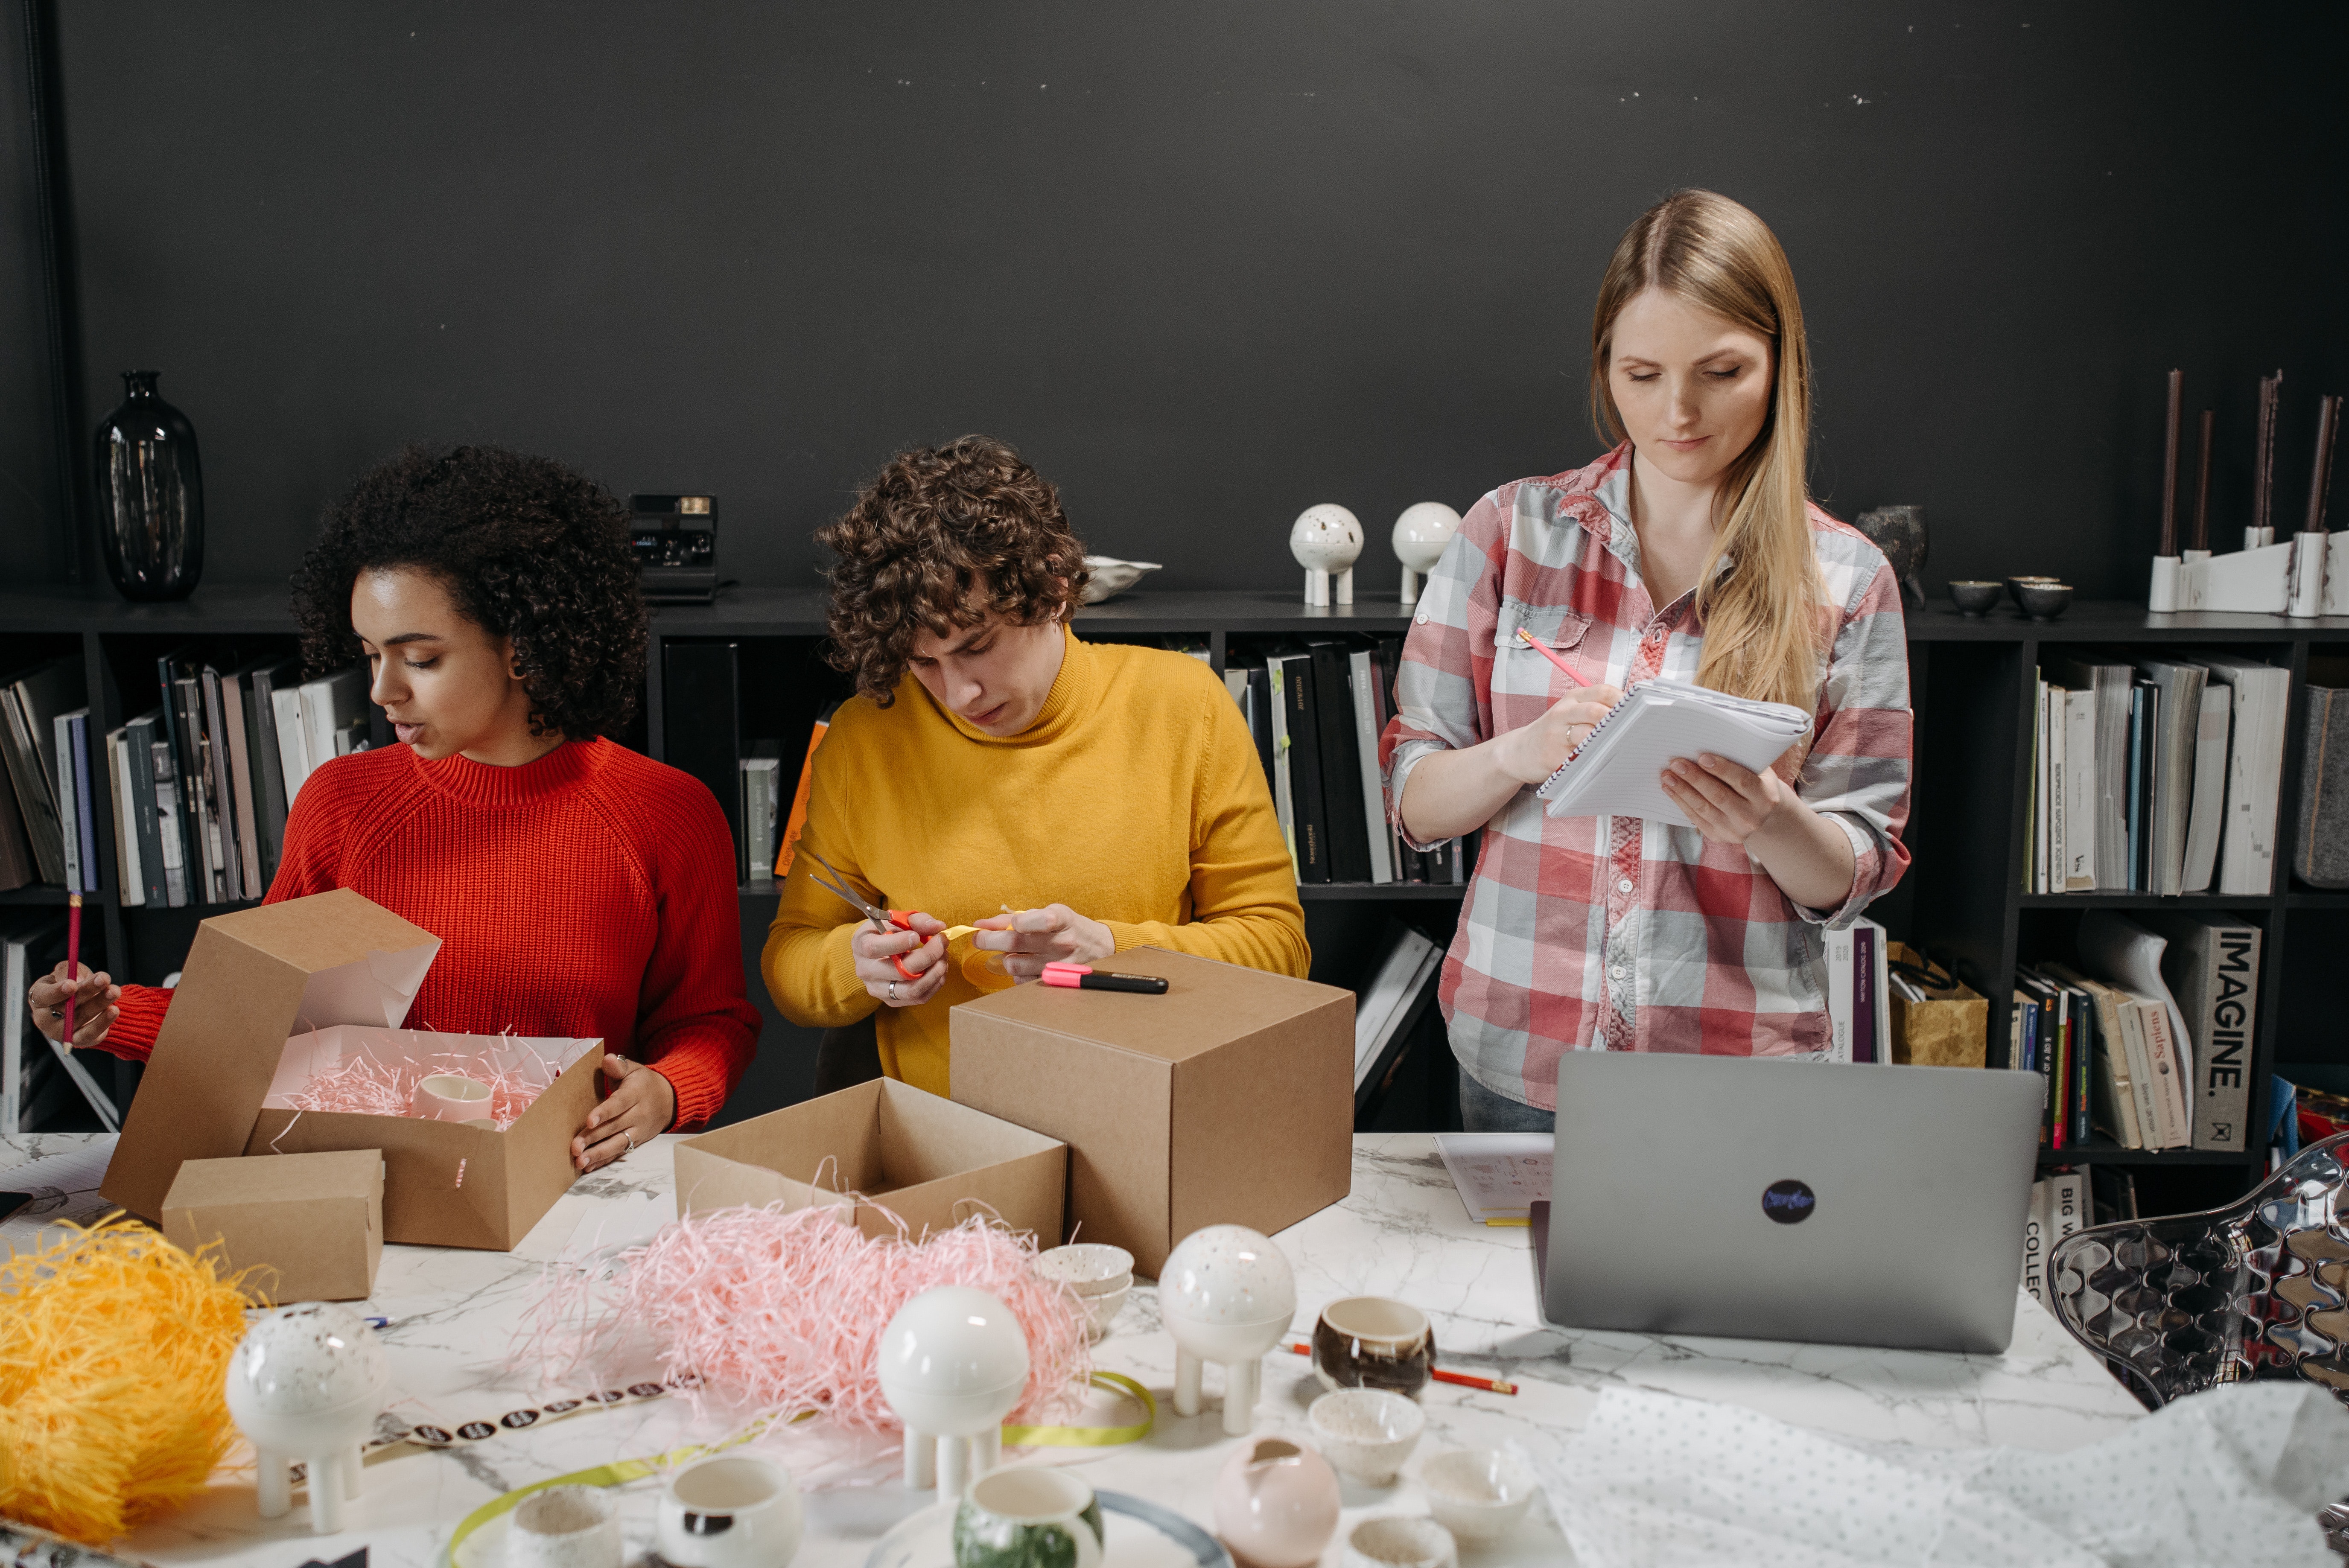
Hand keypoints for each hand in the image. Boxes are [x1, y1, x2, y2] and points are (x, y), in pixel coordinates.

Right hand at [28, 962, 119, 1050]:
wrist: (85, 1002)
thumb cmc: (72, 983)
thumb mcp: (68, 971)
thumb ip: (68, 971)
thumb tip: (77, 979)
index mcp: (39, 998)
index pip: (42, 996)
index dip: (56, 991)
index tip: (72, 984)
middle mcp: (46, 1018)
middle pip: (64, 1007)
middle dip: (86, 991)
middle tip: (103, 978)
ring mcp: (61, 1032)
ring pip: (80, 1018)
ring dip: (99, 1003)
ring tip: (114, 991)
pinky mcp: (79, 1040)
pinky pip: (90, 1033)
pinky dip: (103, 1022)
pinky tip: (113, 1010)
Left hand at [571, 1054, 675, 1172]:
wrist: (669, 1100)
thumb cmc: (643, 1083)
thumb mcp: (634, 1069)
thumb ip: (619, 1066)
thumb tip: (607, 1059)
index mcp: (636, 1093)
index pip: (619, 1104)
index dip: (604, 1112)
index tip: (589, 1121)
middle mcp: (639, 1114)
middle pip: (615, 1127)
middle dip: (594, 1138)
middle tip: (575, 1147)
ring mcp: (639, 1130)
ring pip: (618, 1144)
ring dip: (598, 1154)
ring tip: (580, 1162)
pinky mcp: (637, 1142)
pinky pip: (620, 1153)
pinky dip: (604, 1161)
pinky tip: (589, 1166)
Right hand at [854, 912, 948, 1007]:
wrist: (875, 951)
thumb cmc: (886, 932)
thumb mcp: (897, 919)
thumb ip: (917, 920)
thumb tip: (938, 927)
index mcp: (861, 945)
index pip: (874, 948)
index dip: (898, 943)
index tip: (916, 936)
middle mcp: (866, 971)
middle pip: (899, 972)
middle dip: (927, 956)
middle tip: (942, 942)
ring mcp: (878, 989)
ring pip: (911, 990)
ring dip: (935, 973)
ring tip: (944, 956)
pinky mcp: (891, 1001)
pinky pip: (918, 998)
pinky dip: (935, 983)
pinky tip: (939, 968)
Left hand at [972, 904, 1114, 980]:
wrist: (1100, 948)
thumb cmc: (1069, 927)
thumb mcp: (1050, 913)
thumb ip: (1017, 918)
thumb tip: (981, 924)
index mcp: (1062, 919)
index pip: (1040, 920)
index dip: (1018, 922)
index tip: (1008, 923)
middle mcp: (1062, 942)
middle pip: (1016, 943)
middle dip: (989, 941)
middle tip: (979, 939)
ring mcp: (1058, 964)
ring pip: (1014, 964)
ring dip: (1004, 958)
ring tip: (1009, 952)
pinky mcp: (1055, 980)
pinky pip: (1022, 979)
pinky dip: (1017, 972)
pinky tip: (1025, 964)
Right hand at [1494, 683, 1623, 785]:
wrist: (1519, 752)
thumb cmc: (1554, 732)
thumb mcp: (1570, 712)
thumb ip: (1596, 709)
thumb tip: (1633, 715)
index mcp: (1572, 698)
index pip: (1603, 691)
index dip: (1623, 700)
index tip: (1639, 711)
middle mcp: (1563, 713)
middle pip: (1597, 711)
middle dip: (1618, 721)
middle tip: (1635, 732)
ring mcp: (1557, 735)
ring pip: (1588, 735)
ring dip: (1608, 742)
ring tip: (1623, 748)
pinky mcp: (1554, 757)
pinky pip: (1580, 758)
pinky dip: (1595, 760)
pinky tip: (1607, 762)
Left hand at [1660, 752, 1795, 845]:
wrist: (1765, 818)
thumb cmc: (1758, 785)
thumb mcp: (1759, 773)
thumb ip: (1741, 762)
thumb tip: (1708, 744)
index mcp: (1765, 796)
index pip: (1741, 780)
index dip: (1721, 769)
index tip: (1702, 756)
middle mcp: (1751, 816)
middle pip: (1719, 795)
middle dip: (1695, 778)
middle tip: (1677, 763)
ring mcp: (1734, 830)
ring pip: (1703, 808)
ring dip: (1682, 790)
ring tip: (1667, 775)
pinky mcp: (1719, 836)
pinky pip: (1696, 818)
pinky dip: (1680, 802)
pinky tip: (1670, 789)